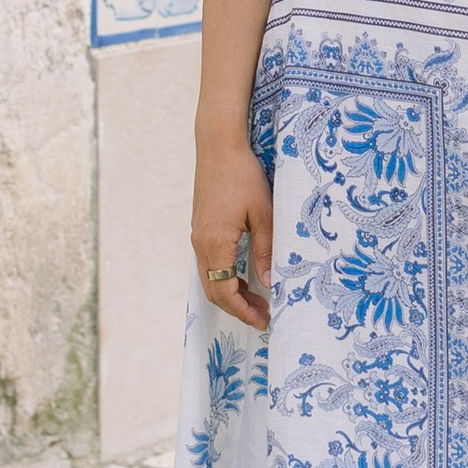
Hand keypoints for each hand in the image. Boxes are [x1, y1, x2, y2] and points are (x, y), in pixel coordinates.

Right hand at [191, 137, 274, 330]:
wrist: (218, 146)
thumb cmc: (243, 176)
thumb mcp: (263, 214)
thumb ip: (265, 250)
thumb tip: (268, 283)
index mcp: (215, 243)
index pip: (225, 291)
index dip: (243, 311)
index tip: (264, 320)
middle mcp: (201, 243)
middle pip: (214, 290)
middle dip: (238, 307)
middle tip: (264, 315)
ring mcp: (198, 235)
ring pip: (210, 277)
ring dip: (232, 292)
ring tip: (258, 299)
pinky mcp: (201, 227)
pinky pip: (209, 263)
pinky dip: (225, 277)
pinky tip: (245, 275)